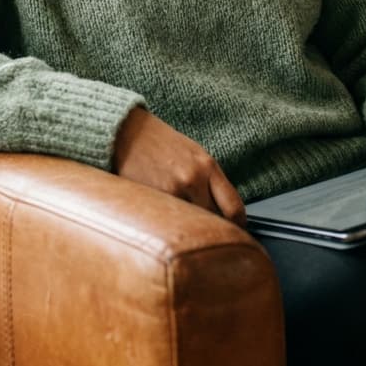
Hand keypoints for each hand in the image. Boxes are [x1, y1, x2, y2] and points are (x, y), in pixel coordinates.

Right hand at [112, 107, 245, 225]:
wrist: (128, 132)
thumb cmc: (160, 144)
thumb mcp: (194, 155)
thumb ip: (209, 181)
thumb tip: (223, 213)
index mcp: (208, 165)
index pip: (234, 207)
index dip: (237, 226)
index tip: (235, 232)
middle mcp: (194, 178)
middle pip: (215, 221)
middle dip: (213, 229)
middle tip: (208, 232)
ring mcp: (174, 190)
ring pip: (192, 226)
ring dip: (189, 228)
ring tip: (181, 221)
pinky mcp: (154, 199)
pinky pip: (170, 222)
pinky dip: (170, 224)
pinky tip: (163, 215)